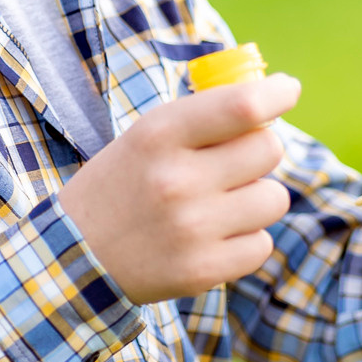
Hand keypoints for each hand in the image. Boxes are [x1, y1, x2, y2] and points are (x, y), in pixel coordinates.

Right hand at [57, 76, 299, 303]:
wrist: (74, 256)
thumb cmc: (123, 184)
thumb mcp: (145, 136)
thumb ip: (202, 118)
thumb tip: (271, 97)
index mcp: (160, 135)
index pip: (243, 106)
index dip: (276, 94)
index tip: (286, 90)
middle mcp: (177, 180)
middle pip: (268, 150)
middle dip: (258, 152)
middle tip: (233, 162)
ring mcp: (191, 229)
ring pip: (274, 198)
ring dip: (256, 198)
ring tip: (221, 205)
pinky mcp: (201, 270)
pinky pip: (262, 245)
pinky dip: (245, 240)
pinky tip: (213, 238)